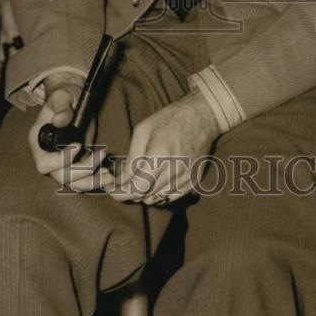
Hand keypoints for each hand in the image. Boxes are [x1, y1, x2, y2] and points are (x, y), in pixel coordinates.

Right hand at [27, 75, 114, 191]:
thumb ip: (61, 107)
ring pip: (72, 183)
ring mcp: (61, 162)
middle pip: (60, 176)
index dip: (61, 160)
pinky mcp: (75, 163)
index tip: (79, 146)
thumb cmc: (64, 95)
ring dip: (90, 181)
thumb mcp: (62, 96)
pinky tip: (108, 175)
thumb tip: (60, 120)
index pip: (44, 163)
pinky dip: (95, 180)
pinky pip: (82, 179)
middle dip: (82, 172)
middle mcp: (47, 156)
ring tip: (108, 175)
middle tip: (100, 156)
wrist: (72, 99)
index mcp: (38, 141)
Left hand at [104, 90, 220, 205]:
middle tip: (124, 181)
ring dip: (145, 192)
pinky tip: (156, 179)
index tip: (112, 189)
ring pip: (157, 199)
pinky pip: (170, 198)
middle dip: (131, 191)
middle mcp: (176, 169)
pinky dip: (159, 193)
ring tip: (141, 177)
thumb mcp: (143, 130)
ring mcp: (187, 177)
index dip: (121, 192)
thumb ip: (132, 157)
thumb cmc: (169, 119)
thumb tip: (123, 180)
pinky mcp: (194, 181)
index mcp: (160, 154)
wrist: (202, 116)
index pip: (138, 187)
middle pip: (146, 196)